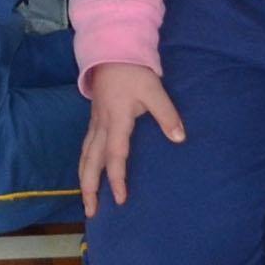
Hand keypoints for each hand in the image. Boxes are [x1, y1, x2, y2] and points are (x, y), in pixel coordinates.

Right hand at [80, 62, 186, 211]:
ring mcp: (95, 123)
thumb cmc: (134, 72)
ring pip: (85, 156)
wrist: (111, 51)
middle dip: (89, 188)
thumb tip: (179, 138)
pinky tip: (88, 175)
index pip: (114, 156)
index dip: (117, 179)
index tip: (121, 199)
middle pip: (90, 162)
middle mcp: (101, 125)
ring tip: (87, 201)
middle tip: (91, 212)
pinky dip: (85, 166)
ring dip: (84, 179)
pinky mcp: (94, 121)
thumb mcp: (154, 90)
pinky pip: (86, 148)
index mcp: (116, 120)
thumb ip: (167, 114)